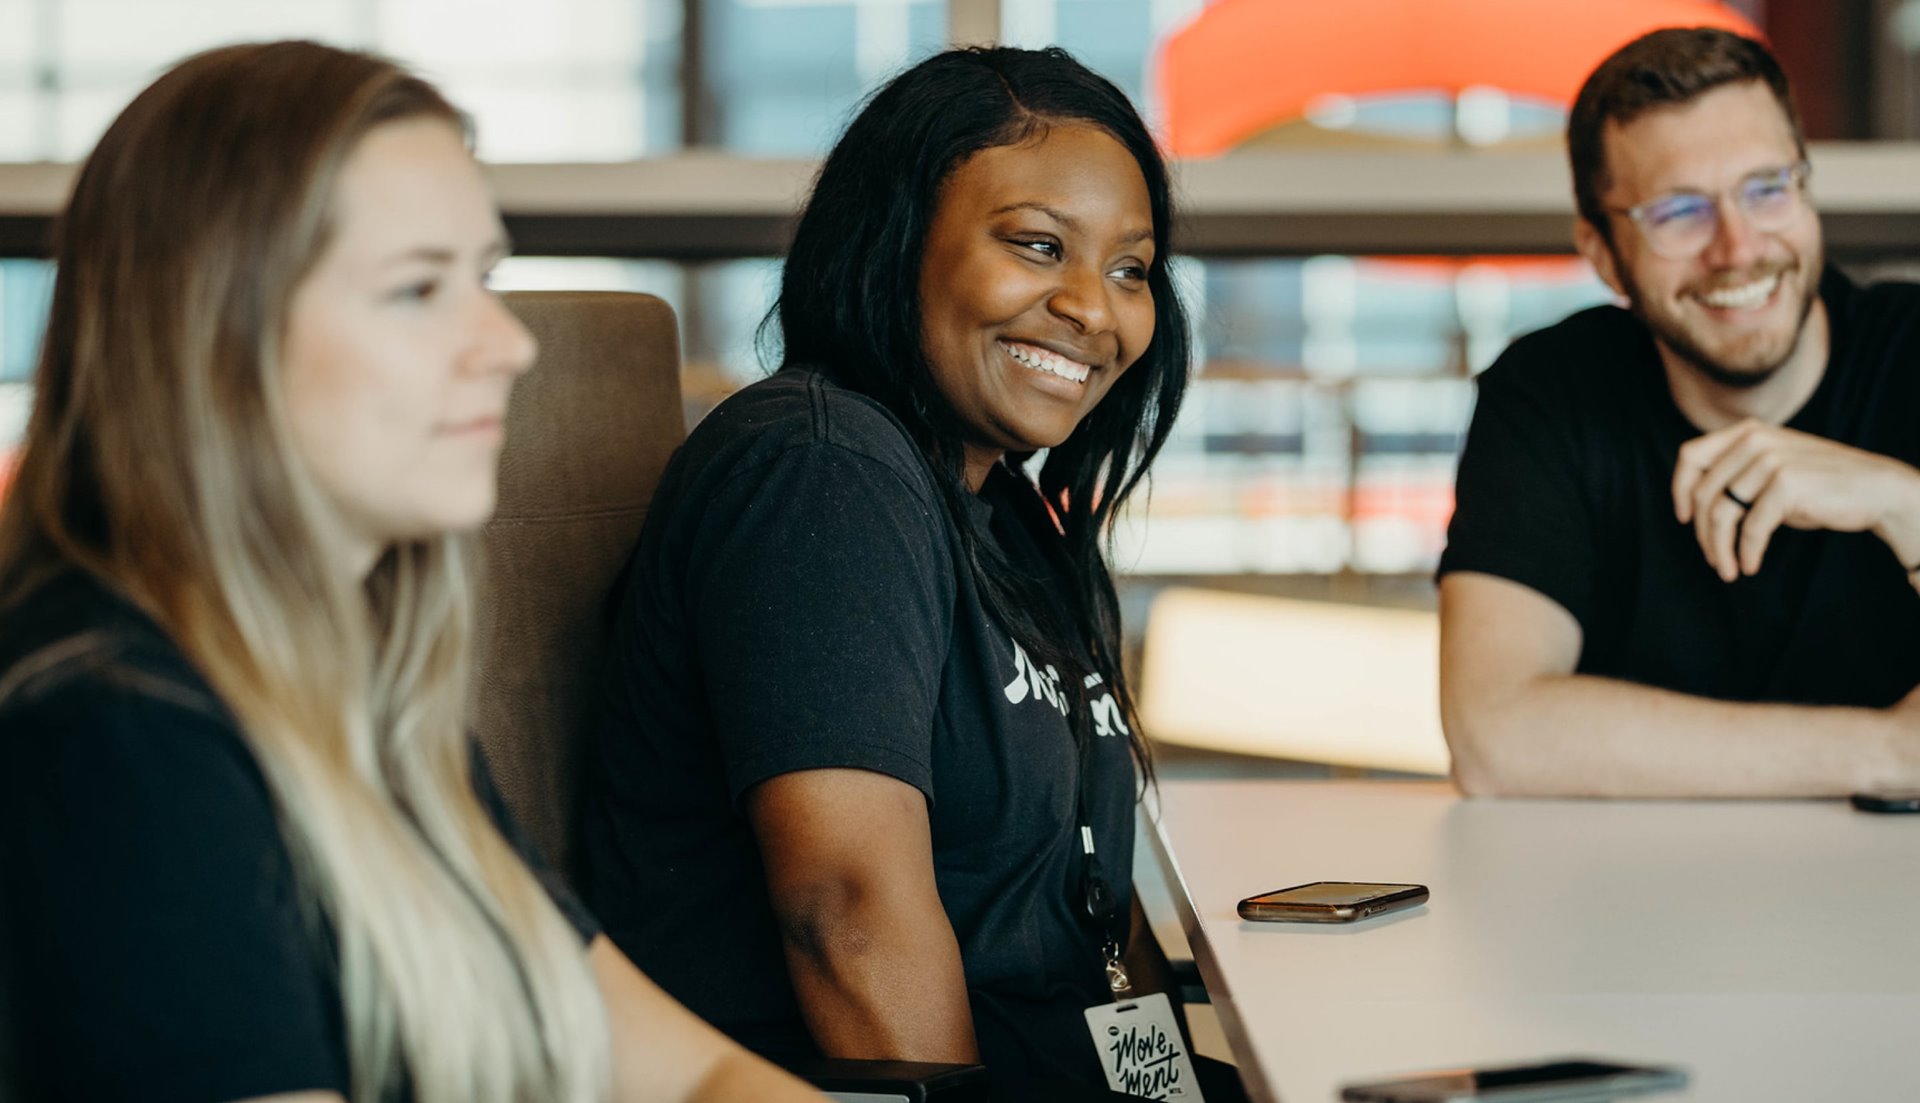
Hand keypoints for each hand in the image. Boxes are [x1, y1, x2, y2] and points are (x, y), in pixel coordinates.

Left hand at [1671, 419, 1919, 581]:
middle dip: (1703, 533)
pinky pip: (1751, 528)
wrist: (1876, 488)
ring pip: (1721, 513)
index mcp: (1746, 432)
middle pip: (1703, 493)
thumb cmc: (1819, 485)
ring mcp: (1770, 460)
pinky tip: (1749, 565)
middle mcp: (1754, 440)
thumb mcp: (1771, 469)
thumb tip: (1692, 506)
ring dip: (1720, 549)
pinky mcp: (1786, 484)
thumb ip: (1736, 474)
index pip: (1690, 456)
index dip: (1679, 490)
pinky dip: (1746, 552)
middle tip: (1713, 559)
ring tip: (1727, 569)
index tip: (1684, 518)